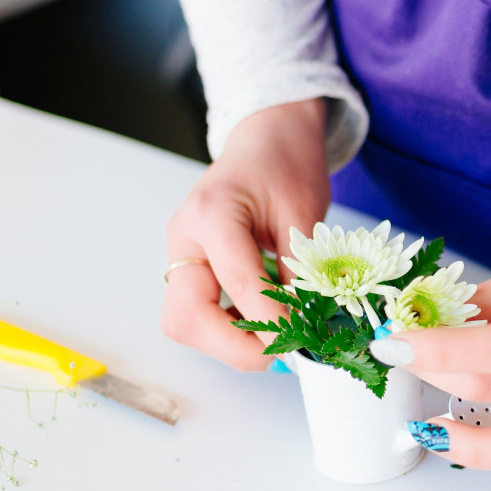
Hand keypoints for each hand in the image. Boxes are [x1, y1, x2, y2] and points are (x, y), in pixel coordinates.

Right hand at [162, 100, 329, 369]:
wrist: (266, 140)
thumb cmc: (285, 165)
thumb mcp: (305, 212)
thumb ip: (302, 269)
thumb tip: (308, 325)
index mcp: (212, 214)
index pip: (237, 282)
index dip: (270, 320)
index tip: (302, 343)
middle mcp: (185, 238)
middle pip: (186, 317)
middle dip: (234, 346)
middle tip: (283, 350)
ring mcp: (183, 255)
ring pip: (186, 322)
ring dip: (230, 342)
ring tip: (279, 335)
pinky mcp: (191, 268)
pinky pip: (199, 313)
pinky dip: (230, 329)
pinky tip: (266, 321)